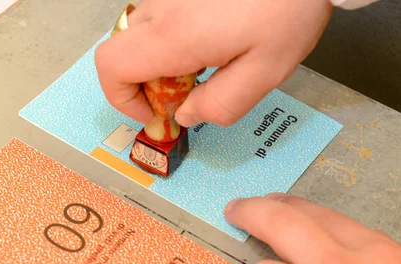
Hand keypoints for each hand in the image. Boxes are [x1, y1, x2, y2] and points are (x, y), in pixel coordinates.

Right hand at [95, 0, 331, 126]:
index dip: (121, 98)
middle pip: (121, 53)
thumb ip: (221, 104)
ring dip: (159, 62)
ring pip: (140, 36)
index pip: (112, 67)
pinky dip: (171, 41)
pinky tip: (208, 42)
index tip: (152, 112)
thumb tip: (187, 116)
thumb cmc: (288, 8)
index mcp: (176, 36)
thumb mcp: (264, 72)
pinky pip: (159, 19)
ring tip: (203, 67)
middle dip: (143, 85)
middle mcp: (162, 9)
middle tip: (183, 95)